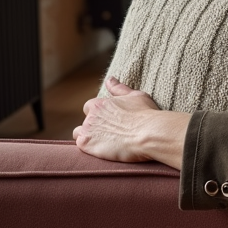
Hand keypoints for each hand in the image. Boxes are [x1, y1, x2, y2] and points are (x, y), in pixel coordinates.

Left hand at [73, 76, 189, 168]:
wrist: (148, 133)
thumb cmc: (145, 114)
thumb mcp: (135, 96)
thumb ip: (119, 88)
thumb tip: (109, 79)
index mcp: (99, 103)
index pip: (90, 107)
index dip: (99, 114)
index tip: (110, 120)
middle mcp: (90, 115)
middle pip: (86, 121)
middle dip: (95, 125)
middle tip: (111, 132)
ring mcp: (87, 130)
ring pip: (79, 133)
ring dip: (88, 136)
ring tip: (105, 142)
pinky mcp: (86, 144)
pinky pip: (80, 145)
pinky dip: (88, 146)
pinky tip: (102, 148)